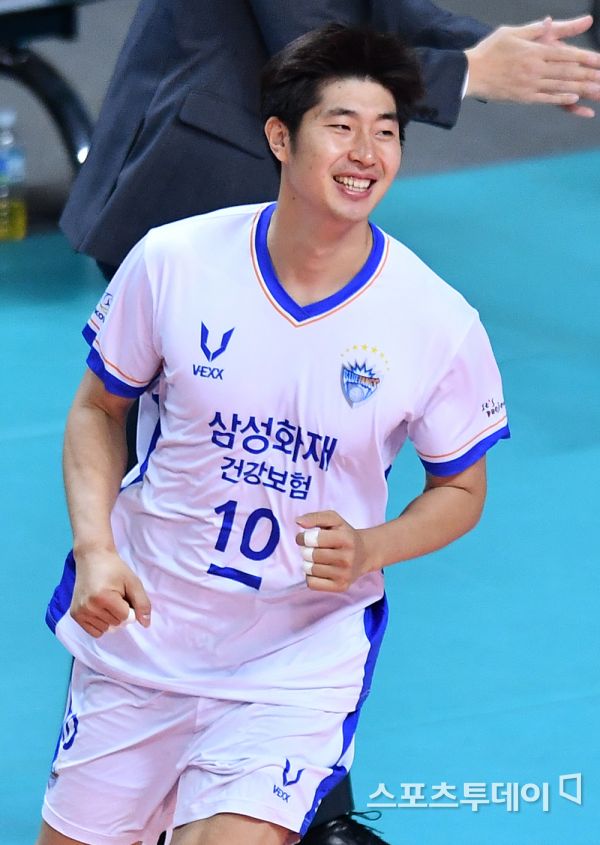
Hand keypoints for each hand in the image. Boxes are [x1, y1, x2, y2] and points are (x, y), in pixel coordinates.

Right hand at [70, 549, 151, 637]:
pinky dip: (101, 624)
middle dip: (120, 612)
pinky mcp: (75, 615)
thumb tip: (146, 624)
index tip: (124, 595)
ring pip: (106, 629)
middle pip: (116, 624)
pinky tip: (100, 609)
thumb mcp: (133, 582)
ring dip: (111, 619)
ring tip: (107, 601)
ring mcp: (80, 612)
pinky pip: (95, 632)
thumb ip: (142, 603)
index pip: (126, 618)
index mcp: (103, 597)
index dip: (130, 608)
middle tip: (115, 595)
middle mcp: (88, 607)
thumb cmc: (114, 569)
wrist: (92, 558)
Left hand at [295, 511, 369, 592]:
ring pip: (310, 570)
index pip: (313, 539)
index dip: (302, 538)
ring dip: (308, 564)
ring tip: (317, 559)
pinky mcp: (341, 586)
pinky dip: (310, 576)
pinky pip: (312, 584)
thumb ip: (315, 517)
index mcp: (345, 539)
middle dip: (306, 551)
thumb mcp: (334, 520)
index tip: (304, 538)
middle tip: (312, 549)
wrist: (365, 554)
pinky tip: (319, 570)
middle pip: (311, 556)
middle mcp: (347, 558)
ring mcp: (345, 574)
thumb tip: (298, 521)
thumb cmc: (345, 535)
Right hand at [465, 15, 599, 116]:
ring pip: (560, 86)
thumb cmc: (491, 50)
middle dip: (588, 75)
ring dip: (581, 89)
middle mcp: (535, 68)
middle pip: (568, 71)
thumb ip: (538, 28)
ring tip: (597, 90)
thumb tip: (552, 21)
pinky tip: (574, 98)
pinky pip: (546, 98)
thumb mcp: (514, 32)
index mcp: (534, 51)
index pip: (566, 54)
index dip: (586, 58)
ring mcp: (529, 85)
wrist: (470, 73)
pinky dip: (561, 98)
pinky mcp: (522, 97)